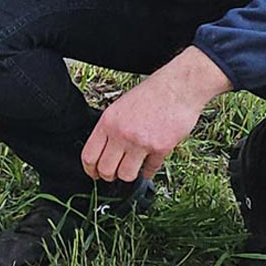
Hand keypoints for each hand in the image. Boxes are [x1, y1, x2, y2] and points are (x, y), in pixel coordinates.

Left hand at [81, 46, 230, 182]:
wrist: (176, 88)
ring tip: (131, 170)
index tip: (93, 174)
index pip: (89, 155)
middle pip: (105, 170)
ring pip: (126, 175)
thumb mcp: (118, 108)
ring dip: (128, 176)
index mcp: (107, 123)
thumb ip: (109, 129)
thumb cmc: (149, 96)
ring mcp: (140, 142)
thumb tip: (102, 152)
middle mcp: (121, 134)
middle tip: (113, 175)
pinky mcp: (160, 148)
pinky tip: (148, 167)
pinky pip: (150, 170)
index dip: (89, 170)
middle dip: (108, 176)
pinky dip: (148, 172)